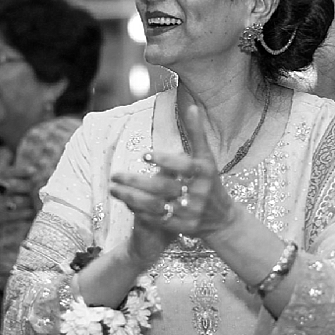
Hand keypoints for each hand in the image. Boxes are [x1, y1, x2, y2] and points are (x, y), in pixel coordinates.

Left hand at [108, 101, 238, 247]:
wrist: (221, 218)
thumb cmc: (210, 181)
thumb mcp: (206, 157)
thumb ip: (197, 133)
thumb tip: (192, 106)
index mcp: (204, 173)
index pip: (183, 166)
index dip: (165, 161)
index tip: (144, 155)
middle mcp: (198, 193)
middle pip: (163, 188)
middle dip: (136, 182)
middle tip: (114, 174)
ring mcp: (189, 212)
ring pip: (156, 206)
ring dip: (132, 198)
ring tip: (113, 189)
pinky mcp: (182, 228)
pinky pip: (157, 220)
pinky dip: (140, 211)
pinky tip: (126, 202)